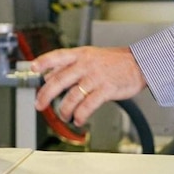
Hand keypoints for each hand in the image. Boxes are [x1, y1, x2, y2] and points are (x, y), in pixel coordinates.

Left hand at [31, 46, 146, 125]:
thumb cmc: (114, 61)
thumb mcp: (90, 56)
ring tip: (64, 116)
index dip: (44, 62)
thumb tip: (48, 74)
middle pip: (59, 80)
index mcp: (80, 54)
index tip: (32, 68)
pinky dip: (80, 115)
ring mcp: (96, 77)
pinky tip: (78, 120)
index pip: (57, 56)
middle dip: (46, 94)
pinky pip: (88, 105)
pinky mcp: (106, 89)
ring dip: (64, 109)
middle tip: (39, 104)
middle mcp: (86, 64)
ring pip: (72, 96)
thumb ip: (70, 65)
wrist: (140, 64)